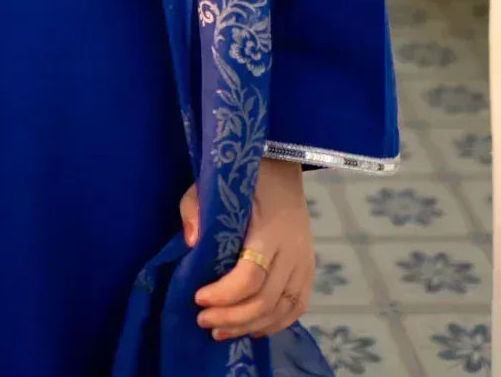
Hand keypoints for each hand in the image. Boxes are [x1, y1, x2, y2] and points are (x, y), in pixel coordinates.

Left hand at [180, 159, 314, 340]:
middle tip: (203, 320)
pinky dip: (275, 324)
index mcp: (270, 228)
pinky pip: (297, 308)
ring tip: (219, 332)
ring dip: (250, 326)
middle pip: (266, 299)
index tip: (198, 297)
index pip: (251, 274)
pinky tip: (251, 330)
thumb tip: (191, 244)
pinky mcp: (309, 270)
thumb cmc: (242, 179)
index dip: (225, 293)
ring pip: (282, 310)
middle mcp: (292, 249)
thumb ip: (196, 209)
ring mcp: (305, 262)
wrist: (281, 169)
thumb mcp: (210, 184)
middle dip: (232, 317)